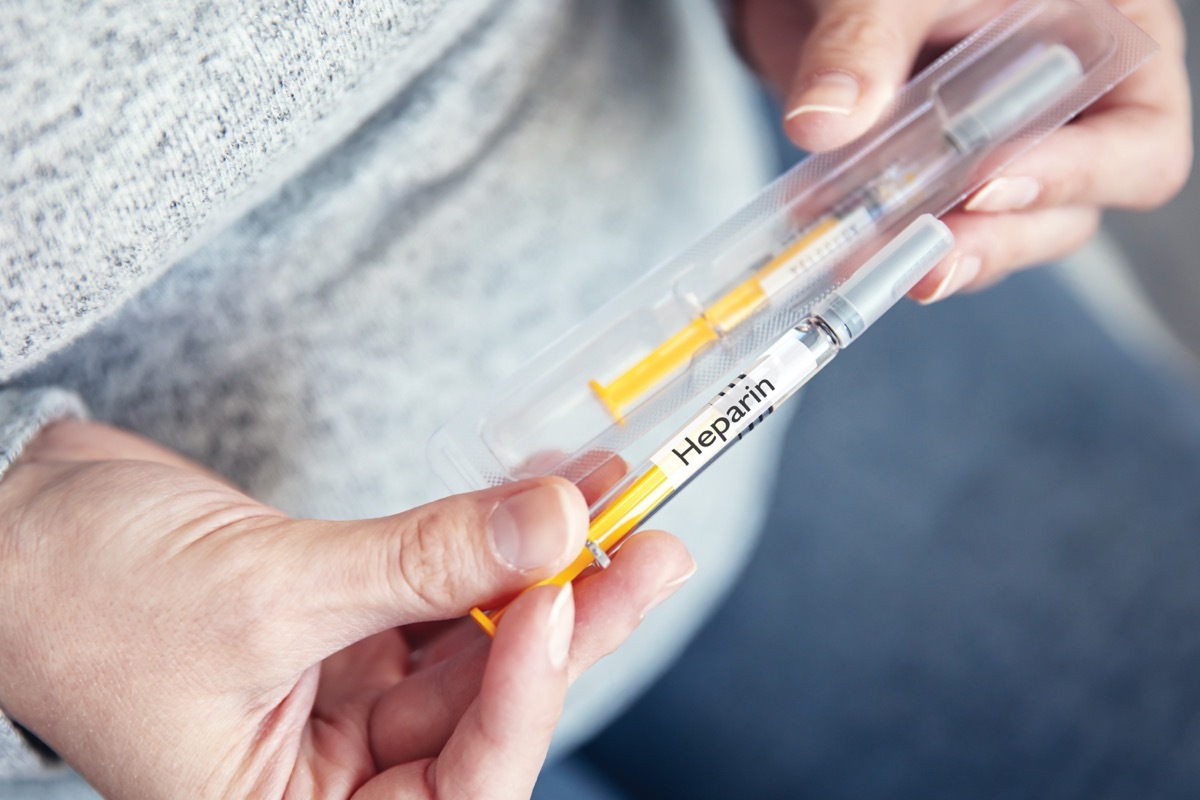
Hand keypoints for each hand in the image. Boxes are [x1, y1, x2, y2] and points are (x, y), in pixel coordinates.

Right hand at [0, 420, 693, 798]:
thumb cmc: (78, 599)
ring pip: (479, 635)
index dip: (524, 694)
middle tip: (648, 547)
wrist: (10, 524)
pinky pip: (445, 583)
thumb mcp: (265, 592)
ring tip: (617, 496)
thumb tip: (554, 520)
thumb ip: (424, 561)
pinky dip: (494, 534)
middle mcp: (332, 767)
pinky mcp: (351, 617)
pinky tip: (551, 484)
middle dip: (571, 618)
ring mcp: (346, 687)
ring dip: (547, 562)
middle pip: (487, 701)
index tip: (561, 590)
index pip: (457, 788)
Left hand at [733, 0, 1192, 300]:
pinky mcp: (939, 189)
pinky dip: (891, 250)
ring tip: (880, 265)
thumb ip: (864, 43)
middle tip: (930, 261)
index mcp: (1107, 43)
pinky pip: (935, 238)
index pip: (1139, 138)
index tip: (988, 184)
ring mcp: (1001, 159)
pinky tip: (849, 253)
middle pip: (1071, 211)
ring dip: (941, 259)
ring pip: (1000, 238)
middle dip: (996, 240)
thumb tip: (822, 123)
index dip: (1078, 174)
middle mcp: (1069, 114)